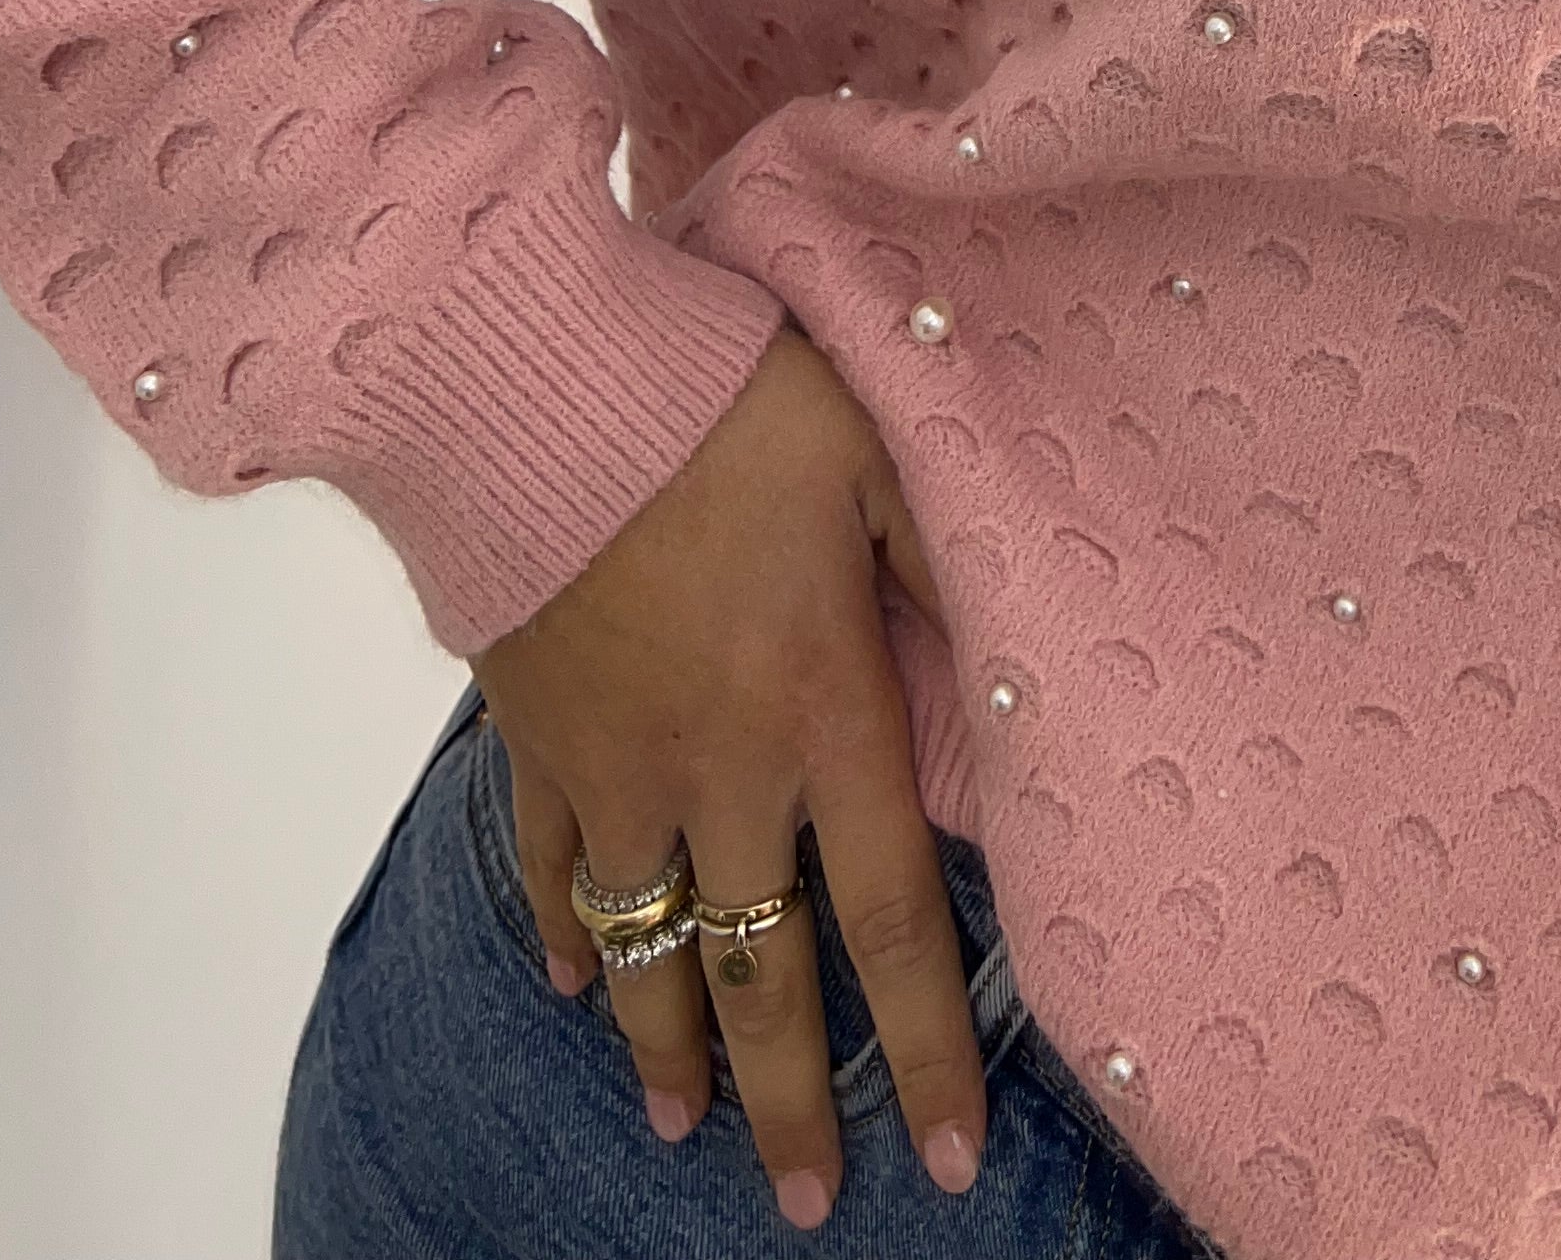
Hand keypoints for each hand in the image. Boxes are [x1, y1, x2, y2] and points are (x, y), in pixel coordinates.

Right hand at [469, 323, 983, 1231]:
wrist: (531, 383)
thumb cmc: (726, 400)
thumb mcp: (882, 453)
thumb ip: (950, 558)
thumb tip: (1029, 645)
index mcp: (824, 709)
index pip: (892, 919)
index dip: (925, 1047)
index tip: (949, 1159)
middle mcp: (722, 768)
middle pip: (764, 972)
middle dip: (793, 1100)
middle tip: (807, 1206)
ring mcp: (618, 762)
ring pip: (651, 946)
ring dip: (670, 1049)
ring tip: (687, 1131)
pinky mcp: (535, 731)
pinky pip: (553, 862)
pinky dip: (567, 930)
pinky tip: (579, 983)